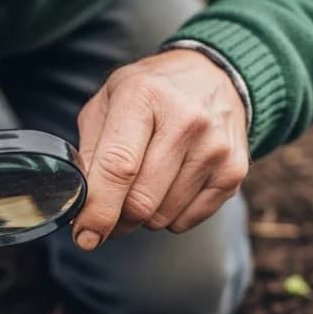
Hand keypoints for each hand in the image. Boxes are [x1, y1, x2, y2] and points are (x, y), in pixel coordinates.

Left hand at [72, 49, 248, 245]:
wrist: (213, 77)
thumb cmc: (149, 94)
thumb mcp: (107, 103)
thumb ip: (88, 152)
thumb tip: (78, 204)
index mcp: (144, 96)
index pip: (118, 167)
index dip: (98, 210)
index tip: (84, 235)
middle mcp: (186, 120)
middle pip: (141, 201)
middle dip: (115, 220)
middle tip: (105, 215)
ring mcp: (214, 147)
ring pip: (162, 216)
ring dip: (142, 216)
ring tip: (143, 184)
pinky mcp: (234, 171)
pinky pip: (187, 220)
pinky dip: (169, 215)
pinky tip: (170, 184)